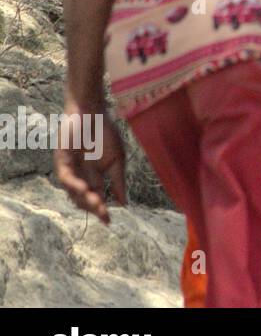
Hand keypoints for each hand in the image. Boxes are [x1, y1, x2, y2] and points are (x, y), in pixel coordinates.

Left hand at [53, 107, 126, 224]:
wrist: (93, 113)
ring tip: (97, 204)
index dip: (102, 210)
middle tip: (103, 213)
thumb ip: (119, 181)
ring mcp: (70, 170)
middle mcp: (80, 176)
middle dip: (93, 207)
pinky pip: (66, 179)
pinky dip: (74, 186)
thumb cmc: (105, 133)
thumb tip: (124, 204)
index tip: (109, 222)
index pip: (97, 197)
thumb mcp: (117, 160)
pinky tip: (84, 189)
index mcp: (95, 176)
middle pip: (84, 199)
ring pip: (73, 193)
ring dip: (84, 199)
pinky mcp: (61, 162)